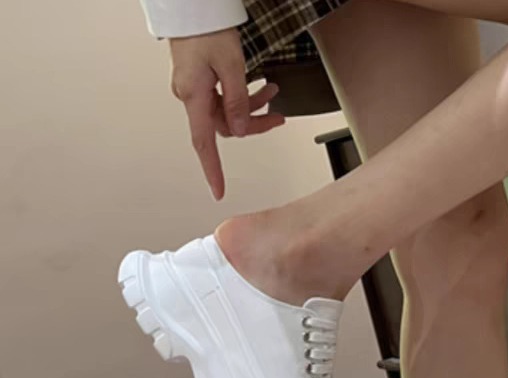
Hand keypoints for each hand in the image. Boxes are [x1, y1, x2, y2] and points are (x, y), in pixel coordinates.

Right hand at [169, 28, 285, 199]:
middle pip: (225, 125)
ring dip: (252, 105)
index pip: (204, 143)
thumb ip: (237, 102)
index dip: (212, 169)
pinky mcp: (200, 79)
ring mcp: (194, 88)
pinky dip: (242, 94)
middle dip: (254, 121)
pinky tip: (259, 85)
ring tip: (272, 89)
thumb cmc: (207, 29)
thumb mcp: (231, 66)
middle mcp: (190, 95)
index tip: (218, 190)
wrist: (192, 5)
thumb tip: (240, 131)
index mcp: (194, 95)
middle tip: (279, 116)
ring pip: (228, 110)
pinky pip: (223, 97)